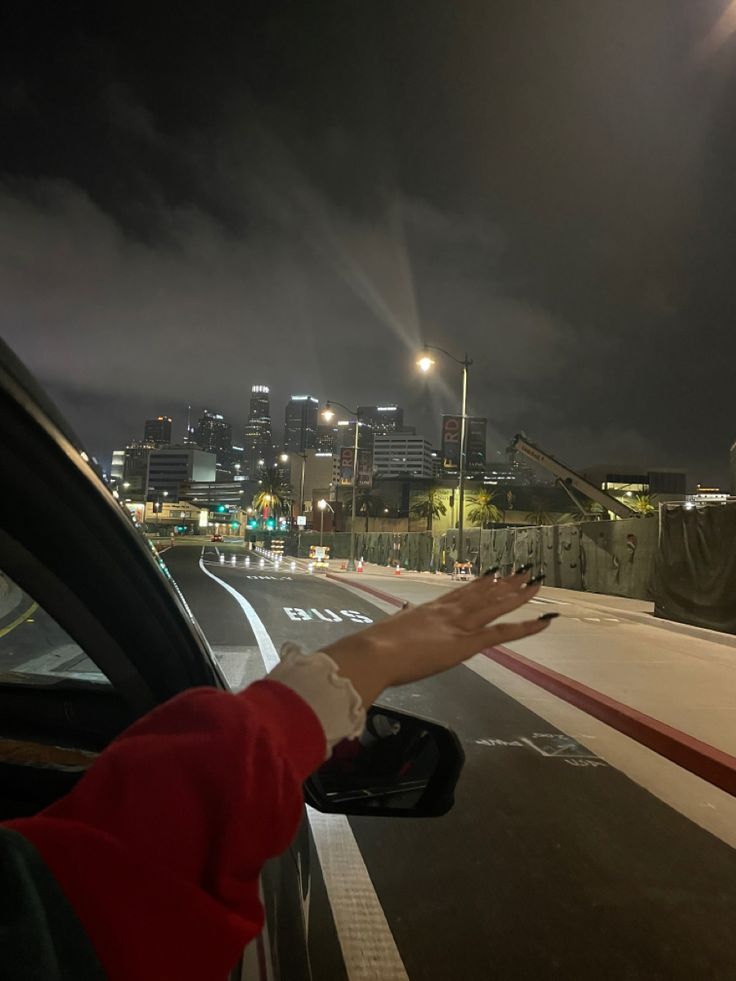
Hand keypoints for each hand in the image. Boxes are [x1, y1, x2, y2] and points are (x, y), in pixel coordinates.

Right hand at [322, 570, 554, 705]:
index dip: (483, 582)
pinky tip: (544, 621)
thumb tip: (406, 610)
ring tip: (538, 582)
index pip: (464, 592)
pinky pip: (502, 634)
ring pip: (497, 606)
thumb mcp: (395, 625)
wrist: (374, 653)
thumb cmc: (378, 645)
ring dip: (520, 595)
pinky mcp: (467, 643)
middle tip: (526, 571)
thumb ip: (405, 617)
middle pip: (485, 594)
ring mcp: (460, 625)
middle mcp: (451, 611)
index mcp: (433, 608)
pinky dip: (526, 627)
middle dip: (507, 583)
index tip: (496, 572)